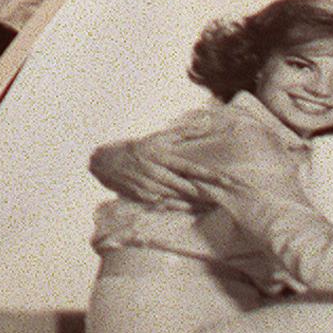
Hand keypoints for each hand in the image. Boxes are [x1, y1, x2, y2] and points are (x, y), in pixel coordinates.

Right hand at [89, 134, 218, 210]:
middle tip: (225, 198)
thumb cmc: (137, 147)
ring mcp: (149, 187)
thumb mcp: (158, 137)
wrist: (105, 162)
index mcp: (160, 155)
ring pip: (179, 198)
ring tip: (214, 205)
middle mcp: (155, 172)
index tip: (227, 180)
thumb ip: (184, 132)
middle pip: (187, 187)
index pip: (191, 167)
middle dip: (207, 194)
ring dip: (197, 203)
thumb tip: (207, 122)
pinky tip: (194, 209)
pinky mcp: (143, 197)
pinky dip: (181, 207)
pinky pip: (167, 205)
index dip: (210, 175)